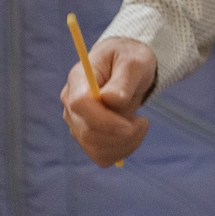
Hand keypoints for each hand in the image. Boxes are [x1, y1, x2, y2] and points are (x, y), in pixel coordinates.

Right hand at [61, 35, 155, 166]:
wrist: (127, 67)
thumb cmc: (129, 59)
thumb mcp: (133, 61)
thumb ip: (123, 79)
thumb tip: (113, 99)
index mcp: (78, 79)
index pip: (80, 104)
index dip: (104, 120)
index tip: (129, 124)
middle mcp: (71, 103)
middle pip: (87, 132)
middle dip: (121, 135)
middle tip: (144, 122)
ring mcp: (77, 122)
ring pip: (95, 149)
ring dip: (124, 144)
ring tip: (140, 125)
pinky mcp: (86, 137)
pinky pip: (101, 156)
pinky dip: (121, 151)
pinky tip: (132, 135)